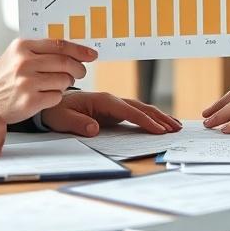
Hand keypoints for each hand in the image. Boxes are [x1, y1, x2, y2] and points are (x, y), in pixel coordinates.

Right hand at [0, 39, 94, 123]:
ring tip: (52, 85)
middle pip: (66, 63)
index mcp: (22, 47)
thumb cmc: (3, 77)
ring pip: (64, 81)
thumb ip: (41, 50)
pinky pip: (57, 97)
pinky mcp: (29, 101)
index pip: (60, 45)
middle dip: (78, 69)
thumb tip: (73, 49)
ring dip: (64, 84)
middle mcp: (24, 63)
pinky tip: (45, 96)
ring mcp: (27, 82)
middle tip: (80, 72)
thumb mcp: (16, 55)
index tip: (92, 54)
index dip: (80, 50)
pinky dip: (56, 97)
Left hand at [40, 91, 181, 136]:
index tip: (159, 129)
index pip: (128, 111)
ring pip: (141, 109)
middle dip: (159, 117)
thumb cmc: (57, 111)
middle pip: (140, 107)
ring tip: (175, 125)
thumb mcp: (63, 119)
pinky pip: (136, 114)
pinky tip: (160, 124)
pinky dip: (150, 118)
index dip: (144, 120)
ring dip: (158, 117)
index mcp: (102, 100)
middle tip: (176, 128)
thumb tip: (94, 130)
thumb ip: (78, 123)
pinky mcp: (114, 112)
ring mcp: (114, 105)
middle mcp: (111, 100)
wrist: (53, 104)